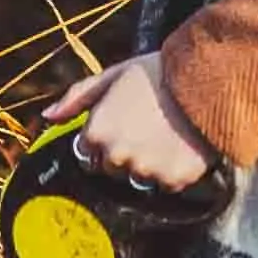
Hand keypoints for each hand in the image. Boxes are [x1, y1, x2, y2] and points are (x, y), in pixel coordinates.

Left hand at [46, 51, 213, 189]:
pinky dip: (172, 171)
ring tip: (165, 137)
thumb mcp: (112, 76)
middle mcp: (116, 156)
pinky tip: (181, 147)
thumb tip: (47, 116)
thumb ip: (77, 98)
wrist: (209, 80)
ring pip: (138, 179)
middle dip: (123, 153)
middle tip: (146, 128)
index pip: (86, 153)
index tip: (121, 124)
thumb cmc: (157, 73)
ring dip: (147, 164)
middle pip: (110, 168)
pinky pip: (166, 184)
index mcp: (96, 132)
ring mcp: (144, 171)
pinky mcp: (172, 181)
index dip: (102, 138)